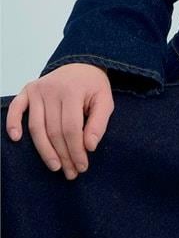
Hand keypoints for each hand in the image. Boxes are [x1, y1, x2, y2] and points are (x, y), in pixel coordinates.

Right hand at [4, 63, 113, 179]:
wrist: (82, 64)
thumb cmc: (93, 85)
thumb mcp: (105, 100)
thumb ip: (99, 123)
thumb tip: (89, 147)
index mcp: (72, 90)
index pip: (71, 129)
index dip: (76, 150)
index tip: (82, 166)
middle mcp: (52, 89)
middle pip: (54, 131)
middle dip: (63, 155)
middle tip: (71, 172)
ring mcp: (38, 89)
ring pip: (37, 128)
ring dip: (45, 151)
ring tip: (56, 167)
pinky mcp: (28, 90)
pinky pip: (16, 108)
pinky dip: (13, 123)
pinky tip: (16, 139)